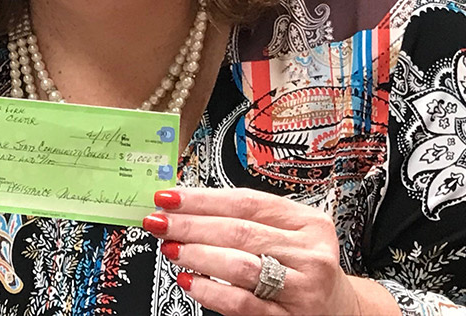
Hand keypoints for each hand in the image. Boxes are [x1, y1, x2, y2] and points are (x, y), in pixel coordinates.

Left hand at [142, 187, 398, 315]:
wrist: (343, 312)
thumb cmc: (303, 267)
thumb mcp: (288, 235)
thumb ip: (246, 220)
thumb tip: (185, 206)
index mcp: (308, 222)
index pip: (246, 202)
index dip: (202, 198)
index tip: (167, 196)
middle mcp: (311, 253)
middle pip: (239, 231)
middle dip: (191, 225)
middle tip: (158, 222)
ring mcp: (303, 289)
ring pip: (241, 265)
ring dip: (197, 255)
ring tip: (170, 248)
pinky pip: (243, 303)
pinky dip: (210, 291)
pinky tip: (189, 280)